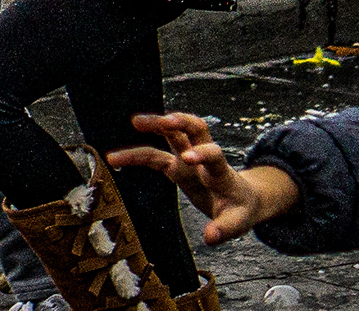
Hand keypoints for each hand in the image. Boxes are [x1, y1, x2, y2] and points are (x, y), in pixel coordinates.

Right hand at [111, 113, 298, 245]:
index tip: (187, 158)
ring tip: (135, 121)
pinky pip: (154, 156)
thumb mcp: (238, 222)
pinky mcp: (175, 167)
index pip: (213, 153)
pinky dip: (136, 155)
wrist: (241, 199)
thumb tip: (209, 237)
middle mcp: (203, 157)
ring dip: (155, 125)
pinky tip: (116, 158)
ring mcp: (187, 158)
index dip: (201, 153)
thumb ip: (224, 228)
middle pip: (194, 128)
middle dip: (178, 121)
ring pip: (171, 134)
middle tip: (162, 121)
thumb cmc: (239, 209)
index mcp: (220, 170)